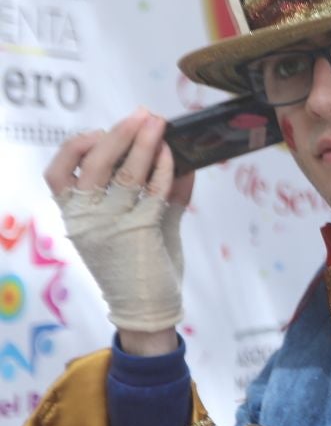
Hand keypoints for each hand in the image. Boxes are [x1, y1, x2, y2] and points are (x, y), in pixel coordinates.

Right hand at [45, 110, 193, 353]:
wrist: (146, 311)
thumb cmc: (138, 267)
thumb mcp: (137, 226)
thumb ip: (157, 194)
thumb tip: (179, 159)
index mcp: (74, 216)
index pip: (57, 173)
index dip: (77, 147)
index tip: (101, 133)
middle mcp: (86, 219)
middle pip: (91, 164)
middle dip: (118, 134)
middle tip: (142, 115)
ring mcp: (111, 226)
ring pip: (124, 174)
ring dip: (144, 143)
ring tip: (159, 123)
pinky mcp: (140, 232)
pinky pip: (151, 191)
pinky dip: (163, 168)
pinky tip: (174, 155)